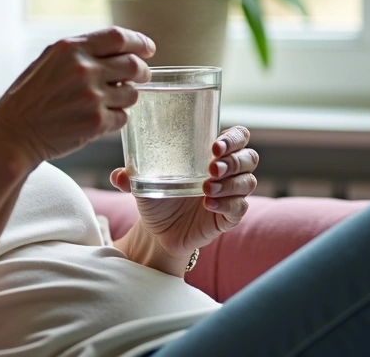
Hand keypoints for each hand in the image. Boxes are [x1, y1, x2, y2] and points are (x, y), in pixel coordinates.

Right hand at [0, 27, 153, 166]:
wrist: (12, 135)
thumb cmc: (28, 98)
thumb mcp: (48, 61)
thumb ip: (80, 51)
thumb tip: (119, 49)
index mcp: (70, 48)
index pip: (118, 37)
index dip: (139, 42)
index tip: (149, 49)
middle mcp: (83, 69)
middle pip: (133, 64)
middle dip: (141, 71)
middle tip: (140, 77)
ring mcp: (92, 96)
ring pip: (132, 93)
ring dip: (126, 96)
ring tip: (108, 101)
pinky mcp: (96, 123)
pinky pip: (123, 117)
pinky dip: (115, 118)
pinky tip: (98, 119)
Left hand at [110, 126, 257, 258]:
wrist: (158, 231)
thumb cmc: (157, 197)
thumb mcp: (143, 183)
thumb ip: (131, 176)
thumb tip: (118, 175)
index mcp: (210, 154)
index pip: (238, 137)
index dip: (234, 138)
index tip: (216, 146)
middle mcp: (226, 172)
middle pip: (250, 157)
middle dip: (234, 160)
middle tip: (212, 167)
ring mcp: (230, 194)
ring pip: (247, 182)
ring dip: (229, 183)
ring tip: (205, 189)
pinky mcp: (229, 216)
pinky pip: (240, 208)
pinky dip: (227, 204)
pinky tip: (209, 205)